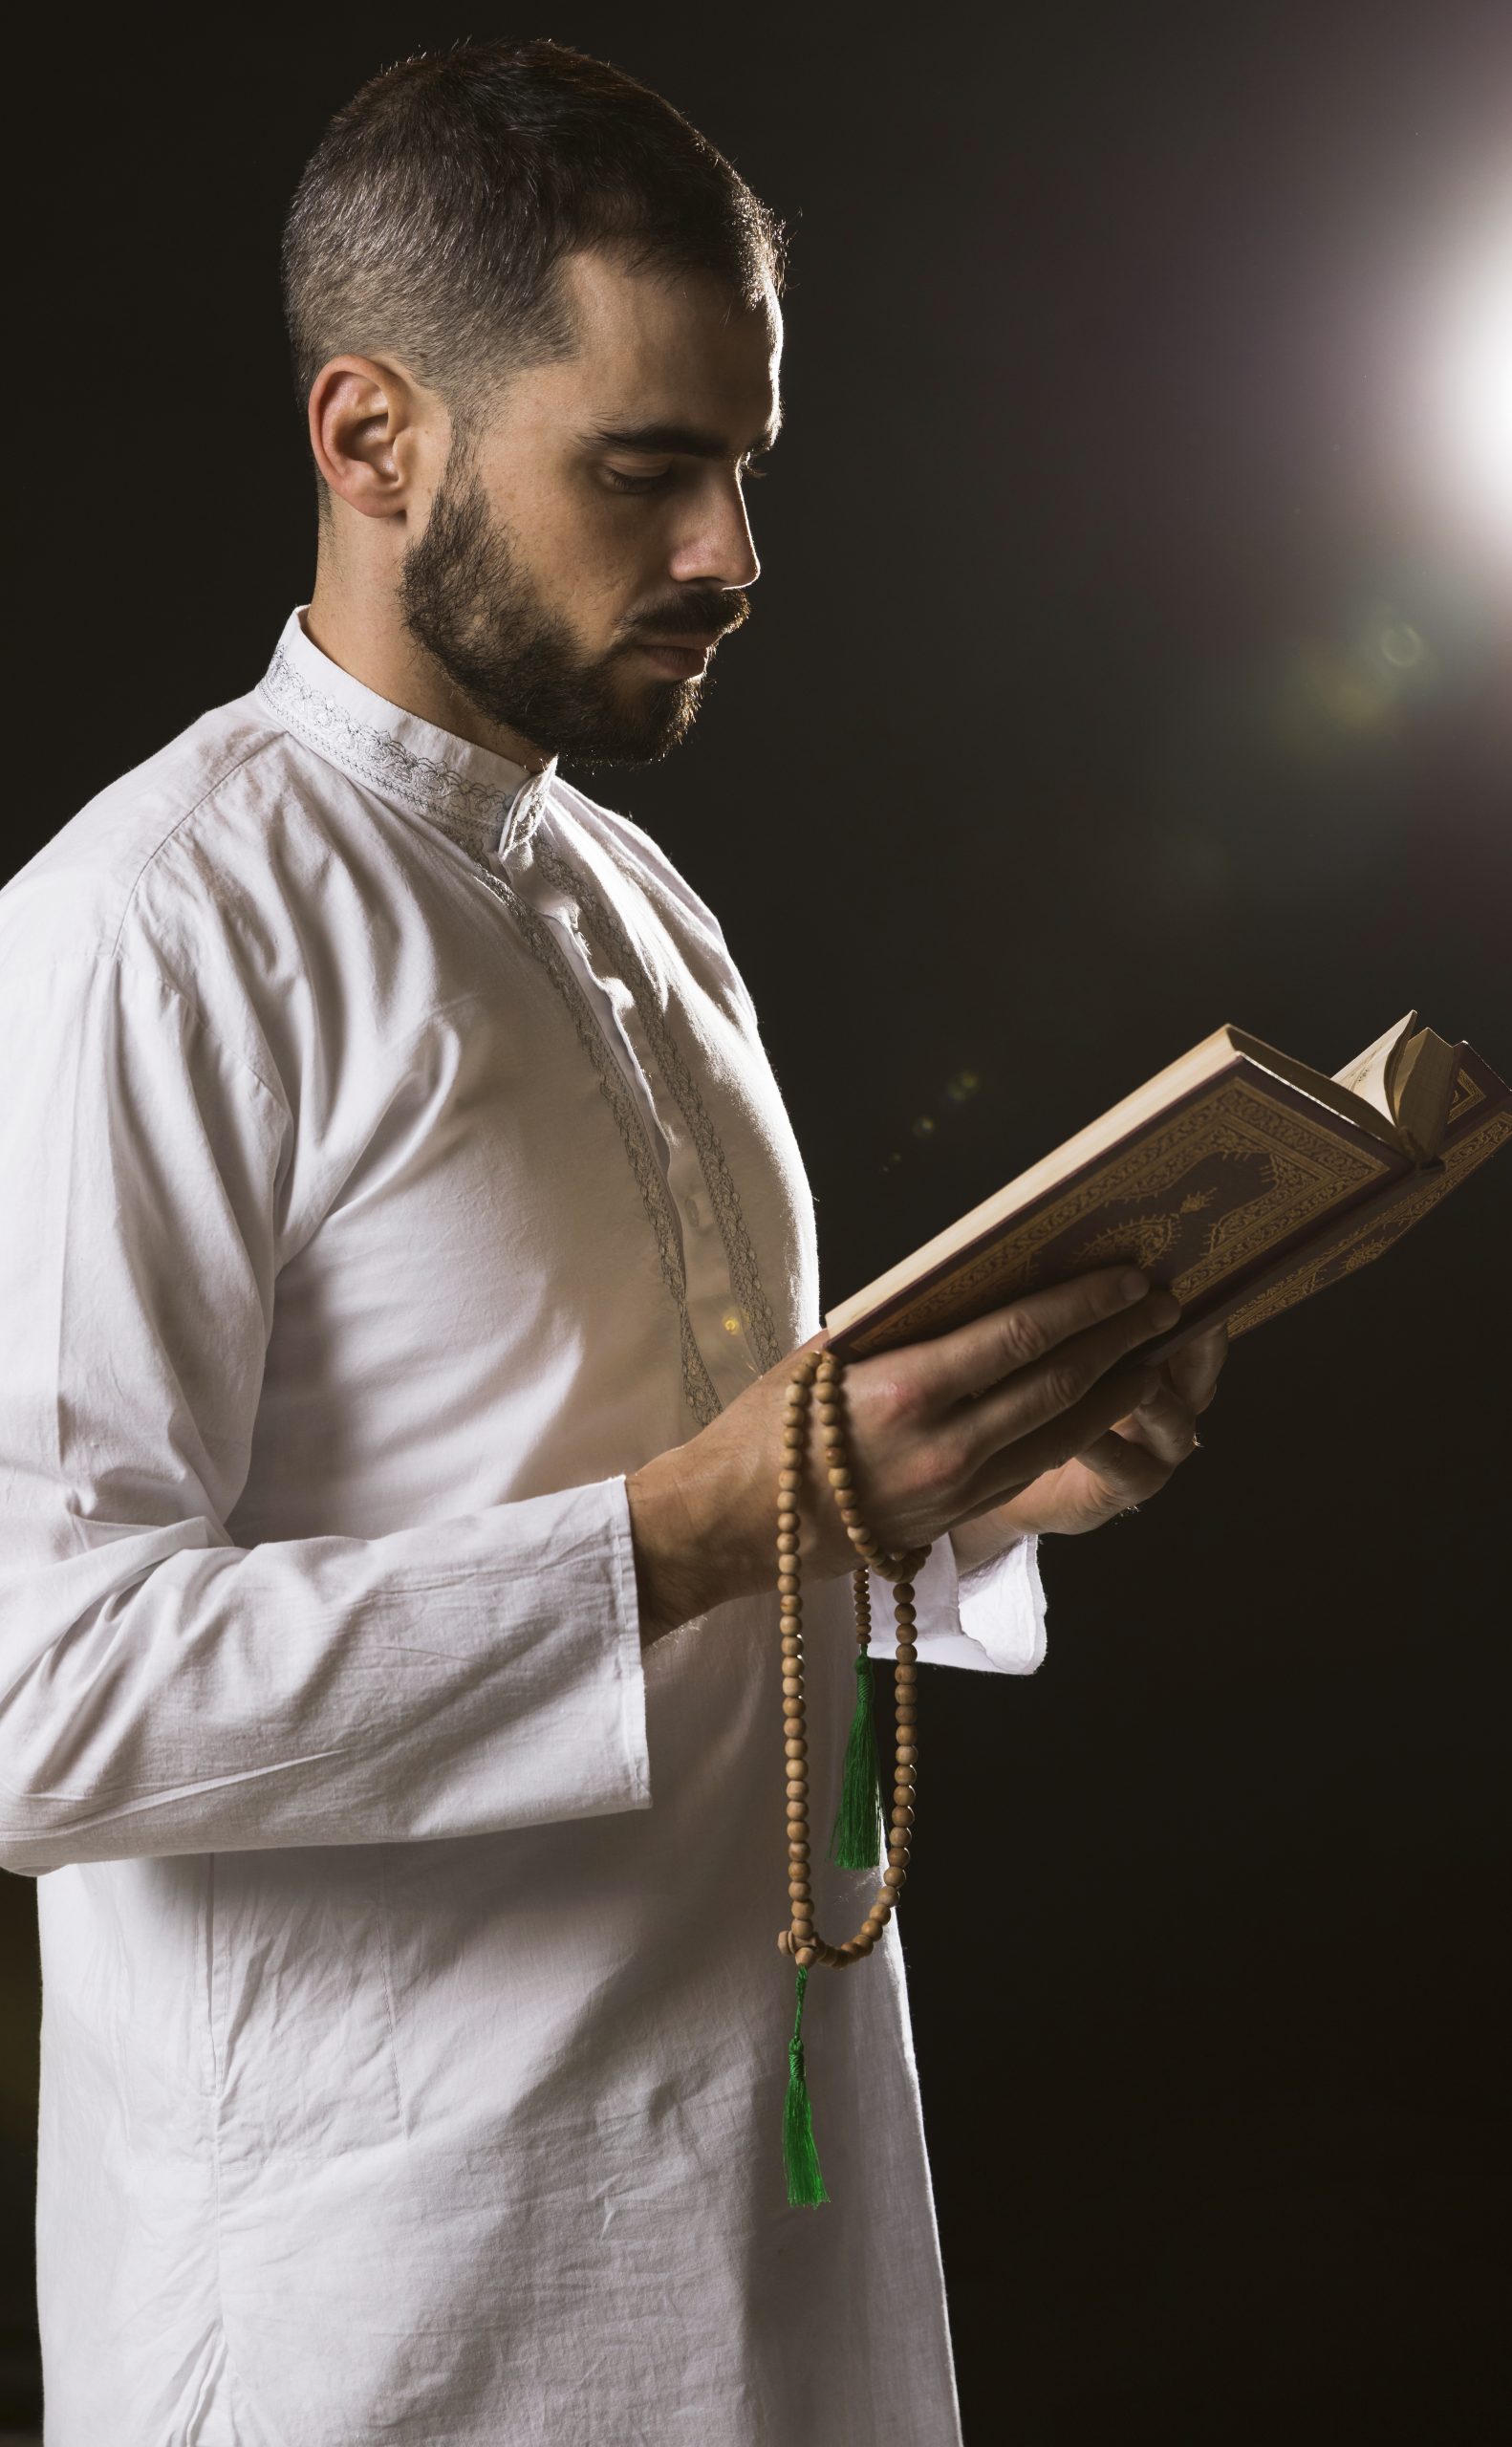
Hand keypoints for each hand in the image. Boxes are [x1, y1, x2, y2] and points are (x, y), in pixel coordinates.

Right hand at [626, 1266, 1184, 1640]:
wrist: (736, 1523)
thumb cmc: (770, 1423)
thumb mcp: (828, 1353)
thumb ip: (902, 1323)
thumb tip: (970, 1283)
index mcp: (909, 1389)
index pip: (1021, 1336)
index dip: (1085, 1305)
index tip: (1130, 1278)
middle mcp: (945, 1443)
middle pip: (1059, 1385)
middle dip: (1122, 1342)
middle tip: (1166, 1306)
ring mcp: (958, 1487)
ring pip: (1062, 1433)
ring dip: (1119, 1390)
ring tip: (1158, 1352)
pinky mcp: (959, 1515)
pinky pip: (1035, 1464)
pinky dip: (1080, 1430)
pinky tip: (1106, 1403)